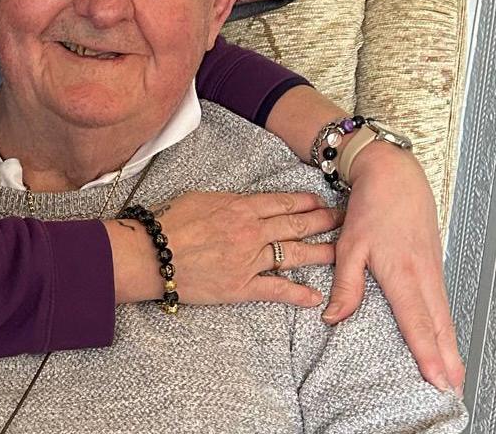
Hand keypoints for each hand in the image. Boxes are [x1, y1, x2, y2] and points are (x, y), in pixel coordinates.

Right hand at [108, 191, 339, 306]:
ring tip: (342, 252)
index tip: (322, 202)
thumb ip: (227, 201)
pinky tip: (315, 298)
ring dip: (321, 253)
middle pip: (297, 224)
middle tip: (345, 221)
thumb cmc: (168, 223)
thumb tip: (244, 202)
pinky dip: (297, 294)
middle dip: (324, 222)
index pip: (283, 202)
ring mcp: (249, 260)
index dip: (307, 202)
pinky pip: (275, 290)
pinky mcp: (241, 286)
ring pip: (294, 254)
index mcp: (240, 207)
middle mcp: (251, 231)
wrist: (151, 254)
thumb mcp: (199, 198)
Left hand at [328, 141, 463, 394]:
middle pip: (440, 325)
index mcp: (402, 272)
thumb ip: (346, 285)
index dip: (428, 352)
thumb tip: (333, 318)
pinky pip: (442, 302)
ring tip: (455, 373)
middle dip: (448, 359)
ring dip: (451, 345)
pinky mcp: (434, 264)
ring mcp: (433, 269)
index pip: (417, 321)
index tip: (436, 379)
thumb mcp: (350, 245)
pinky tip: (445, 339)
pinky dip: (447, 325)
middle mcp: (424, 275)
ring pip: (445, 315)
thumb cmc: (371, 208)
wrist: (395, 175)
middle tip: (454, 389)